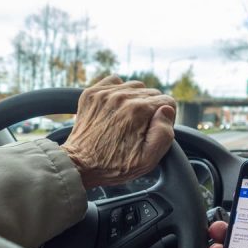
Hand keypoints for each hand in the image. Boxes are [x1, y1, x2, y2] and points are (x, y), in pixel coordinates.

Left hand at [61, 75, 176, 188]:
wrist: (79, 165)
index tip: (152, 130)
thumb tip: (166, 110)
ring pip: (135, 86)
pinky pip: (114, 81)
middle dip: (150, 110)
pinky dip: (118, 91)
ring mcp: (104, 93)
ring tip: (127, 119)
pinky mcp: (91, 94)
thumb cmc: (113, 166)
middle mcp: (121, 97)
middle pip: (152, 93)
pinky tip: (116, 108)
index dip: (164, 119)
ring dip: (135, 99)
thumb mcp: (147, 160)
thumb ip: (164, 133)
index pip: (168, 102)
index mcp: (138, 111)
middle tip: (138, 129)